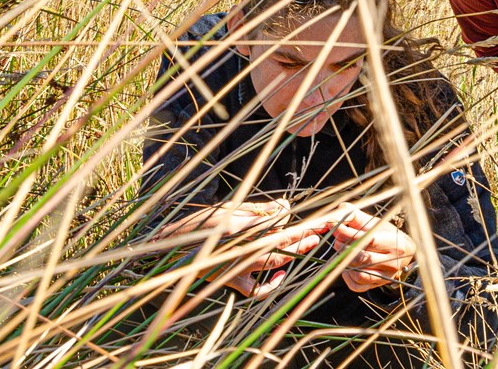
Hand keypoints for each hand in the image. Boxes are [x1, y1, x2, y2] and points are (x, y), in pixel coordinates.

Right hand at [198, 200, 322, 298]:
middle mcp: (244, 250)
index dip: (306, 225)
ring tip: (309, 243)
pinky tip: (279, 273)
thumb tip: (286, 207)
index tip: (324, 221)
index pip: (284, 227)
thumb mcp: (231, 209)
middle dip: (306, 238)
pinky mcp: (232, 282)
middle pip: (284, 246)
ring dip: (294, 254)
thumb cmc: (201, 225)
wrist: (173, 248)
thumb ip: (261, 211)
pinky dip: (271, 284)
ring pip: (275, 264)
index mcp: (245, 230)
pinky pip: (257, 290)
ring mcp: (239, 268)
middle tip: (322, 231)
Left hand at [328, 207, 416, 292]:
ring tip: (341, 250)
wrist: (404, 253)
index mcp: (396, 243)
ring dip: (344, 261)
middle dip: (343, 246)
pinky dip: (347, 277)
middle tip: (337, 239)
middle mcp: (393, 262)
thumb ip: (356, 216)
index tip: (336, 226)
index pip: (369, 240)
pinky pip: (358, 286)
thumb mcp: (376, 222)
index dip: (349, 233)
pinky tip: (346, 266)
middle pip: (362, 258)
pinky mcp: (378, 285)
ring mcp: (386, 276)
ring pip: (359, 273)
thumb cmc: (386, 234)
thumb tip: (336, 215)